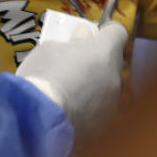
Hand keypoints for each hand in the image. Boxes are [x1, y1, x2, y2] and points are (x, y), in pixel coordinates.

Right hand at [16, 21, 127, 141]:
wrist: (38, 120)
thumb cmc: (43, 75)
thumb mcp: (51, 48)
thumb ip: (73, 42)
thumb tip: (83, 36)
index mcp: (105, 51)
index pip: (118, 32)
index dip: (106, 32)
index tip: (92, 35)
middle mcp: (115, 77)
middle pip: (111, 62)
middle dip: (96, 60)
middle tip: (74, 63)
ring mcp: (112, 103)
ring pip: (106, 87)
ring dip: (93, 85)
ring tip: (69, 90)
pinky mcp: (103, 125)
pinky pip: (98, 109)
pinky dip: (87, 107)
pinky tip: (68, 110)